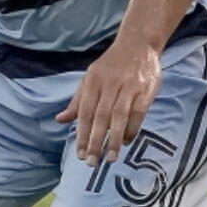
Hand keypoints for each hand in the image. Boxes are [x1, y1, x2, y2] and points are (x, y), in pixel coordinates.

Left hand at [56, 36, 160, 165]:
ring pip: (119, 116)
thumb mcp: (89, 78)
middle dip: (95, 141)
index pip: (85, 112)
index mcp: (93, 82)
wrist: (138, 44)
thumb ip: (77, 101)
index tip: (80, 154)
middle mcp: (109, 85)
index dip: (82, 134)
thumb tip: (60, 120)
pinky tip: (127, 141)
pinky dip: (133, 128)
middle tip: (92, 162)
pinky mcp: (146, 90)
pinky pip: (139, 112)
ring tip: (110, 158)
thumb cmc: (111, 65)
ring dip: (114, 139)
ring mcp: (129, 87)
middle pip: (100, 117)